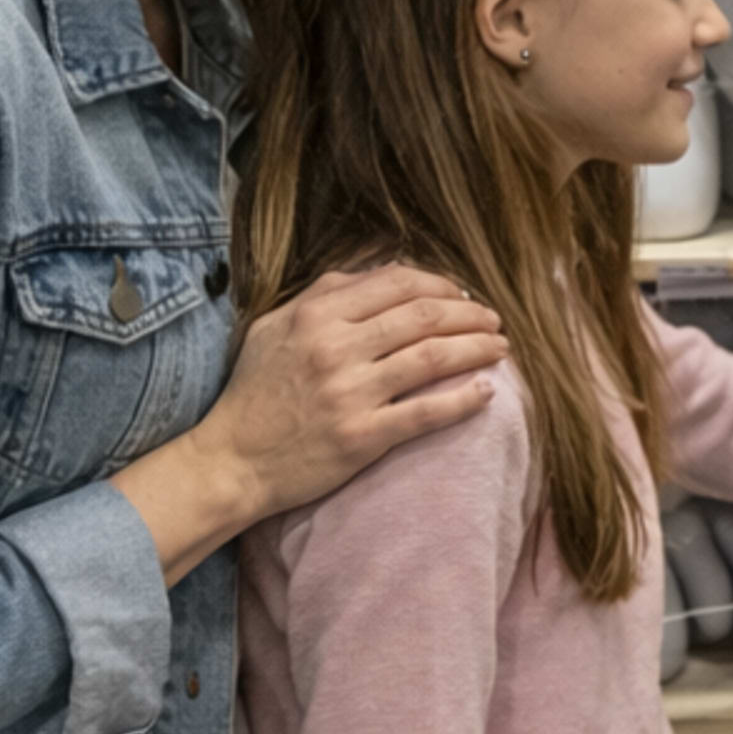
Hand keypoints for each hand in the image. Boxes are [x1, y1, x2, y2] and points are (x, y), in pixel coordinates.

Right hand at [192, 266, 507, 525]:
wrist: (231, 461)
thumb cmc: (254, 392)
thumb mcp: (274, 327)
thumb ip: (324, 295)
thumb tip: (380, 272)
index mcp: (316, 315)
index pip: (397, 283)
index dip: (441, 285)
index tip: (462, 296)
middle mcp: (335, 348)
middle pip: (424, 316)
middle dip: (470, 315)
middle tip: (494, 321)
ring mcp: (350, 393)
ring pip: (433, 357)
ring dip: (477, 349)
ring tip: (501, 348)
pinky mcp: (362, 436)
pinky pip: (427, 412)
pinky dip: (464, 400)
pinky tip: (487, 392)